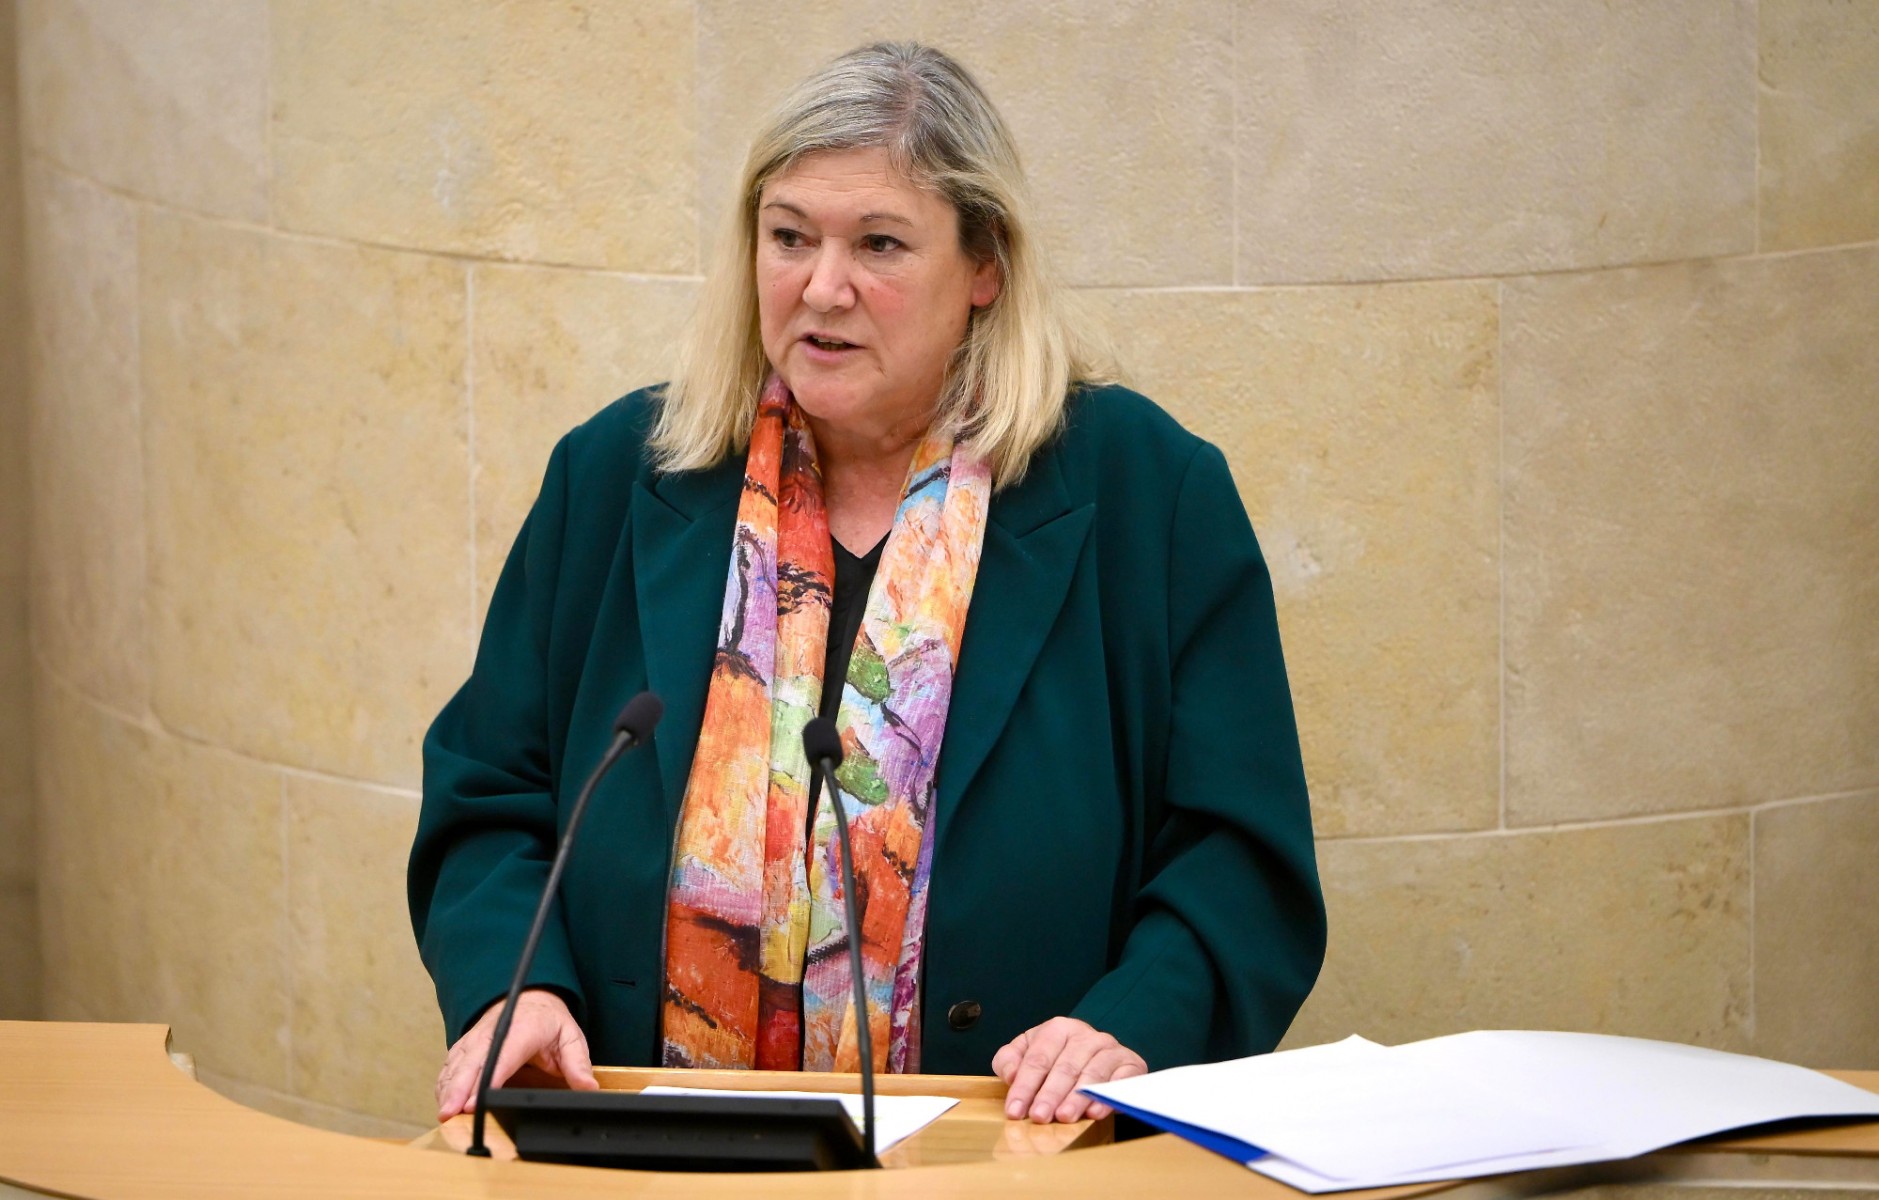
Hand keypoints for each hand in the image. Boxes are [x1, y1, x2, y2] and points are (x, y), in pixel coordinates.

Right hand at [434, 988, 597, 1121]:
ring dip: (448, 1088)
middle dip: (460, 1089)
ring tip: (443, 1113)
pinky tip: (442, 1101)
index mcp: (523, 1029)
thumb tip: (588, 1088)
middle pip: (473, 1061)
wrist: (532, 997)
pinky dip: (445, 1083)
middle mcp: (494, 1031)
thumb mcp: (571, 1037)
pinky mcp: (467, 1045)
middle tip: (451, 1114)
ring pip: (457, 1063)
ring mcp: (477, 1037)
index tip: (477, 1100)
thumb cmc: (549, 1020)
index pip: (503, 1055)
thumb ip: (578, 1064)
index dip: (489, 1078)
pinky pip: (451, 1064)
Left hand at [991, 1016, 1146, 1123]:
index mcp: (1058, 1028)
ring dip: (1077, 1097)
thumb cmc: (1057, 1059)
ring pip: (1092, 1073)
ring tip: (1064, 1117)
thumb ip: (1009, 1060)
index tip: (1014, 1110)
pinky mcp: (1131, 1064)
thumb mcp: (1028, 1053)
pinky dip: (1107, 1096)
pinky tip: (1095, 1112)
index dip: (1024, 1085)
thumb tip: (1010, 1075)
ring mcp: (1110, 1048)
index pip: (1038, 1058)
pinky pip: (1120, 1080)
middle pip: (1065, 1067)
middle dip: (1050, 1094)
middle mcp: (1086, 1035)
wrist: (1100, 1060)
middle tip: (1039, 1116)